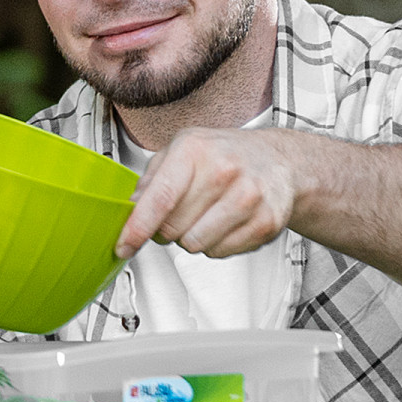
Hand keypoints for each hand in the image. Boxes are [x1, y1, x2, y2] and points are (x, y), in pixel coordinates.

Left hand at [114, 127, 301, 260]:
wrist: (277, 160)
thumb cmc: (224, 155)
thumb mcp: (182, 149)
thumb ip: (152, 178)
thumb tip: (132, 208)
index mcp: (195, 150)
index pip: (161, 198)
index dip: (138, 227)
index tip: (124, 245)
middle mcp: (224, 171)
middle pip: (173, 227)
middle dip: (166, 228)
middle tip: (178, 213)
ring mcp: (249, 198)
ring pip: (195, 244)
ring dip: (191, 238)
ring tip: (204, 215)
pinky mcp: (266, 222)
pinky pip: (220, 252)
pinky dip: (214, 244)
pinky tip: (224, 222)